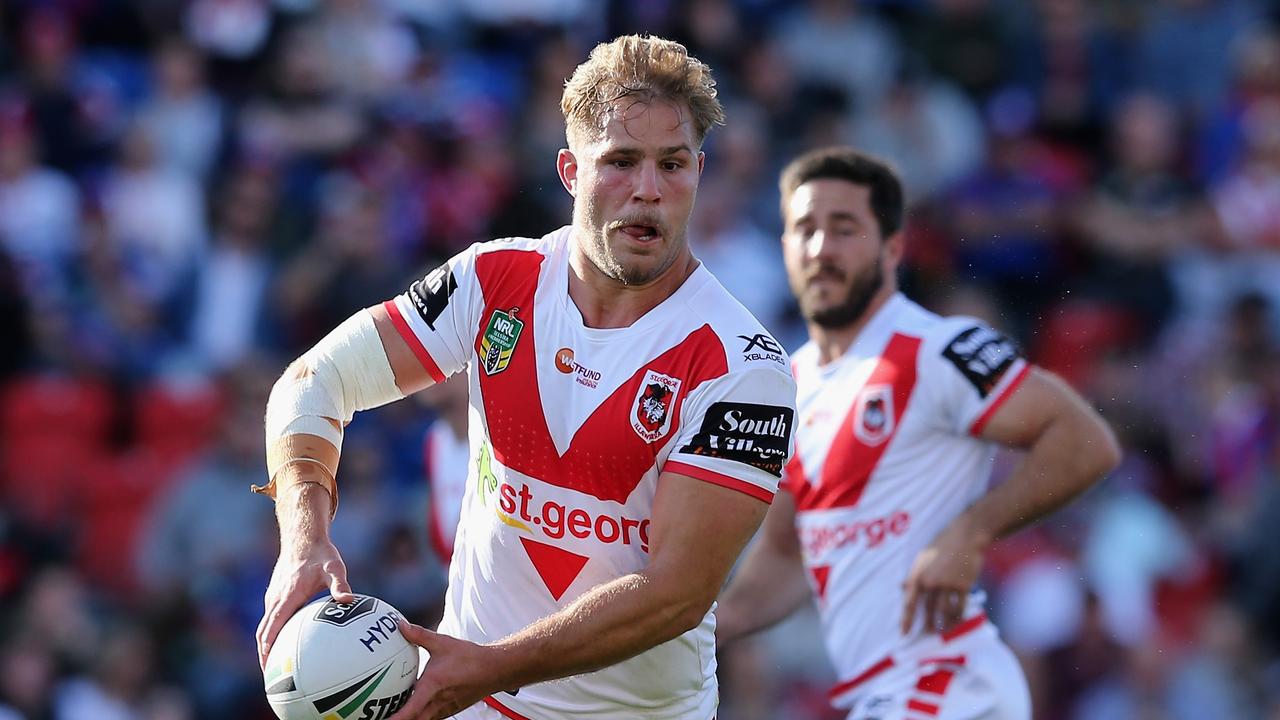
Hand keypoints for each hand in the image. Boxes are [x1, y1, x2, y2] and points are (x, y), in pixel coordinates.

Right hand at [256, 537, 353, 668]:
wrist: (303, 537)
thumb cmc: (321, 553)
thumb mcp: (335, 567)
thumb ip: (340, 584)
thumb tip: (348, 600)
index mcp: (288, 595)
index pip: (273, 624)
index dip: (269, 645)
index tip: (269, 664)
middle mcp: (276, 598)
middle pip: (263, 631)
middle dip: (264, 654)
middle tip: (271, 676)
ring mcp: (274, 596)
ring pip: (265, 625)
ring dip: (266, 645)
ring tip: (275, 667)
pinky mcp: (276, 595)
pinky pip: (271, 618)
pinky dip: (272, 633)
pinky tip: (286, 643)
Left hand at [388, 621, 503, 719]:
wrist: (495, 669)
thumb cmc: (470, 657)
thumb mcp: (443, 642)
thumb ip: (420, 635)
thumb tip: (401, 625)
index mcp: (433, 686)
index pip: (410, 710)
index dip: (395, 718)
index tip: (380, 718)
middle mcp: (438, 702)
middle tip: (380, 714)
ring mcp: (444, 709)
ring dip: (410, 718)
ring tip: (394, 713)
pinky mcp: (450, 710)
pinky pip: (431, 717)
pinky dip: (420, 715)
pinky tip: (414, 707)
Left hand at [900, 518, 987, 635]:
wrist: (964, 536)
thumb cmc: (941, 546)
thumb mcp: (921, 557)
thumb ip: (913, 574)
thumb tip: (902, 587)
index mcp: (917, 575)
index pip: (908, 602)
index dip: (905, 619)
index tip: (903, 633)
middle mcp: (931, 582)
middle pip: (927, 610)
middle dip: (926, 624)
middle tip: (926, 634)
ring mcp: (947, 584)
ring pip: (944, 612)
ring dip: (943, 624)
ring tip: (942, 630)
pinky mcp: (963, 585)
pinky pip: (960, 607)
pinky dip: (958, 617)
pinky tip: (956, 622)